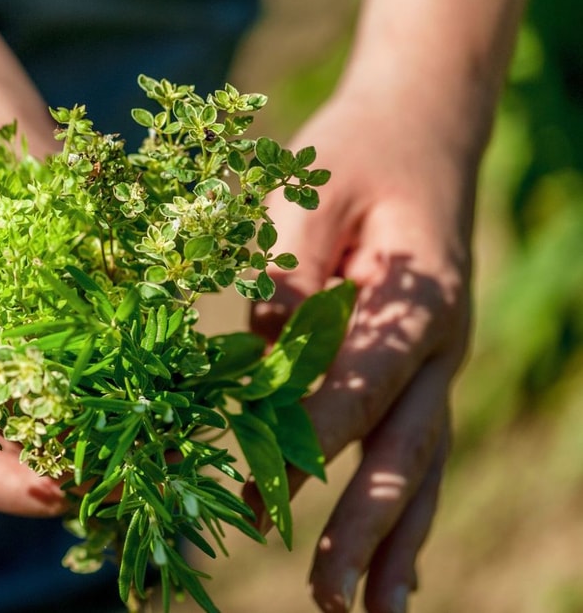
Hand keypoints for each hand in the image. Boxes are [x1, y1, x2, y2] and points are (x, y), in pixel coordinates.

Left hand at [247, 88, 474, 612]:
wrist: (421, 132)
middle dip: (363, 526)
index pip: (356, 387)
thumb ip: (289, 271)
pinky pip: (413, 450)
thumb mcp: (314, 189)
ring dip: (394, 543)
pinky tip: (388, 570)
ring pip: (419, 466)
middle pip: (402, 449)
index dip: (309, 442)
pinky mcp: (419, 373)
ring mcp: (436, 364)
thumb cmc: (358, 155)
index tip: (263, 492)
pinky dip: (401, 512)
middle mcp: (437, 344)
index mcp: (414, 299)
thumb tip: (261, 357)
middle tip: (324, 594)